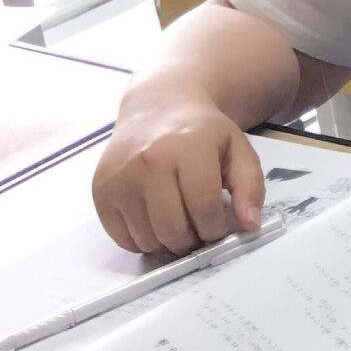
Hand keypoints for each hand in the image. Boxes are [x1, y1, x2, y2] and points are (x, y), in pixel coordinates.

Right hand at [92, 78, 265, 255]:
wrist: (157, 109)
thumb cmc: (203, 133)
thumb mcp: (238, 149)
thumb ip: (250, 187)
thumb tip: (250, 226)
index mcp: (188, 148)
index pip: (203, 207)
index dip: (215, 227)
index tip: (218, 228)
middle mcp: (148, 162)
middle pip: (172, 228)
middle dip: (192, 240)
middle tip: (198, 232)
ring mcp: (119, 177)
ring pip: (147, 238)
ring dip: (167, 242)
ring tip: (179, 222)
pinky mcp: (100, 191)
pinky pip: (122, 238)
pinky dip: (143, 240)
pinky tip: (156, 221)